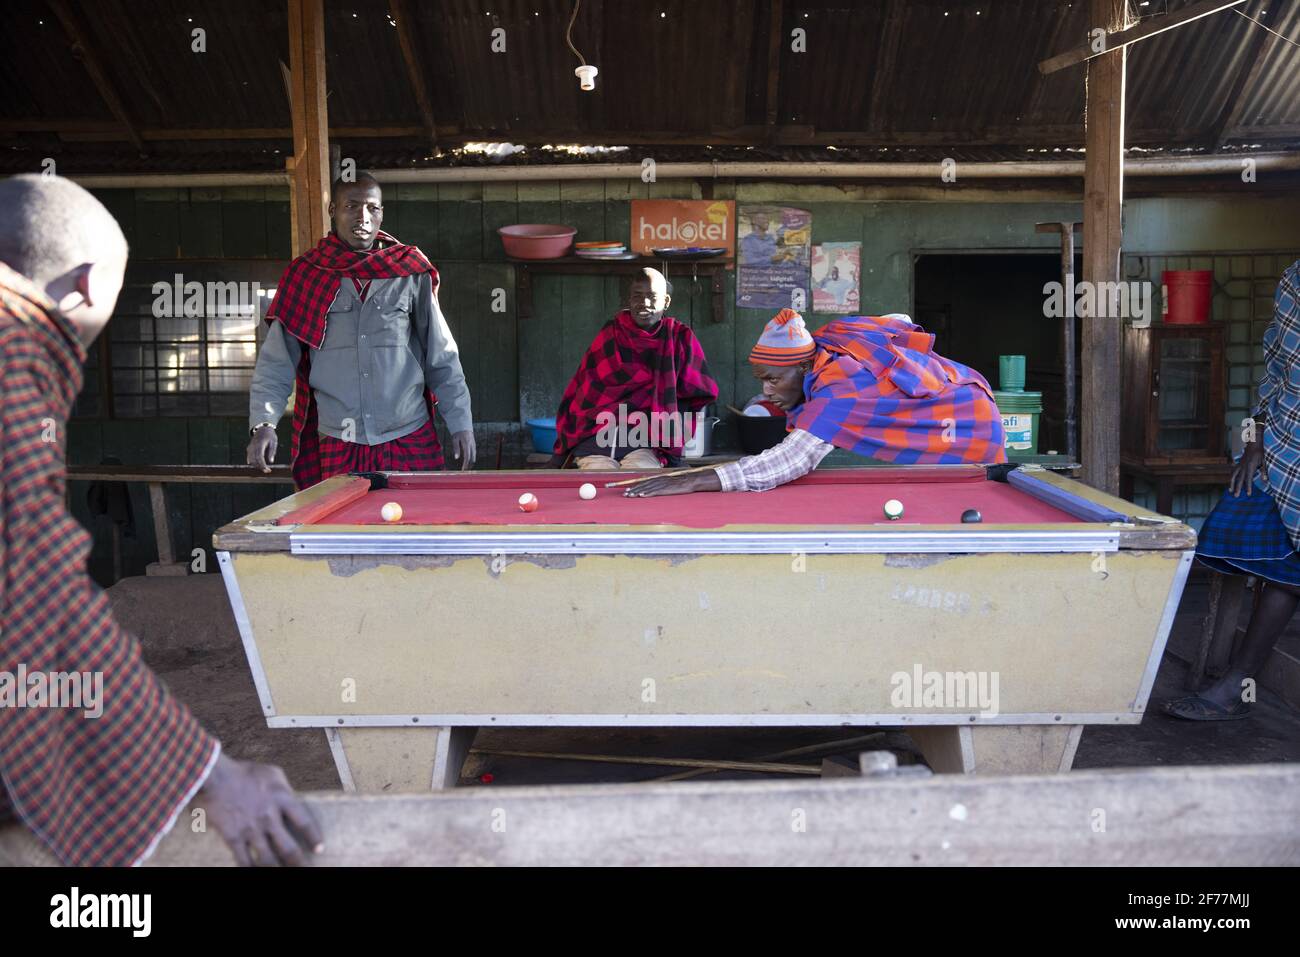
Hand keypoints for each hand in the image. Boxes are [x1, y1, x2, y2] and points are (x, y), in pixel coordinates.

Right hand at [197, 753, 322, 866]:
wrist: (213, 777)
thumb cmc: (244, 773)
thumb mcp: (272, 774)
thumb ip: (285, 790)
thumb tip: (294, 803)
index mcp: (281, 799)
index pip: (304, 823)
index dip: (314, 838)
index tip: (319, 849)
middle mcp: (269, 817)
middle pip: (289, 848)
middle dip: (299, 863)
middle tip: (305, 869)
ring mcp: (250, 830)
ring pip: (268, 860)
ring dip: (277, 870)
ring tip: (284, 874)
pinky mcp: (233, 838)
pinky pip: (244, 861)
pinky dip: (252, 870)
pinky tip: (257, 872)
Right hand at [246, 426, 276, 472]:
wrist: (262, 429)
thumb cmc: (269, 435)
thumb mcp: (274, 442)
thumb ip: (272, 451)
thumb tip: (271, 461)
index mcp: (259, 445)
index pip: (259, 457)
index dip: (262, 465)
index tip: (267, 469)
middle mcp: (253, 447)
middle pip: (254, 460)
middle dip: (260, 467)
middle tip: (267, 471)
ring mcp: (250, 448)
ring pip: (251, 460)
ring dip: (257, 466)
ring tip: (265, 469)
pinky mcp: (249, 449)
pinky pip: (249, 458)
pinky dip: (253, 463)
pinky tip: (258, 466)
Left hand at [450, 430, 475, 470]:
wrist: (464, 425)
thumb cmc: (457, 432)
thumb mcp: (455, 440)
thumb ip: (456, 449)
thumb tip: (456, 458)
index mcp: (467, 444)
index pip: (467, 457)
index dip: (465, 464)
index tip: (463, 469)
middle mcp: (472, 445)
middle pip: (472, 458)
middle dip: (469, 465)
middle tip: (465, 470)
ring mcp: (474, 444)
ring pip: (474, 456)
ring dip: (471, 462)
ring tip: (467, 467)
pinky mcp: (474, 444)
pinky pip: (474, 453)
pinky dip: (472, 458)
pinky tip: (469, 461)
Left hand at [622, 469, 721, 497]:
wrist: (690, 480)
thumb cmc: (680, 483)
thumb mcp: (668, 483)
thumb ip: (660, 485)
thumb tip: (652, 489)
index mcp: (658, 478)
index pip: (644, 482)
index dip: (634, 486)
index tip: (627, 490)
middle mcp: (658, 480)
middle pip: (643, 485)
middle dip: (633, 490)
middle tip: (625, 494)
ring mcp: (661, 484)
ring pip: (647, 488)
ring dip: (637, 492)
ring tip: (630, 496)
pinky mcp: (666, 488)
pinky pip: (655, 491)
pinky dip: (647, 493)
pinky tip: (642, 495)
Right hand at [1230, 442, 1263, 496]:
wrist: (1254, 443)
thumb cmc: (1260, 452)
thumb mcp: (1265, 461)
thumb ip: (1264, 471)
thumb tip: (1265, 481)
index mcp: (1250, 466)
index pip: (1248, 479)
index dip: (1248, 487)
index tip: (1248, 494)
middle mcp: (1243, 467)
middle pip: (1239, 479)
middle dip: (1237, 488)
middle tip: (1236, 496)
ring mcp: (1240, 465)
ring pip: (1233, 476)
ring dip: (1231, 484)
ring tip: (1230, 491)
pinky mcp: (1239, 463)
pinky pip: (1233, 471)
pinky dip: (1232, 477)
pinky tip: (1231, 481)